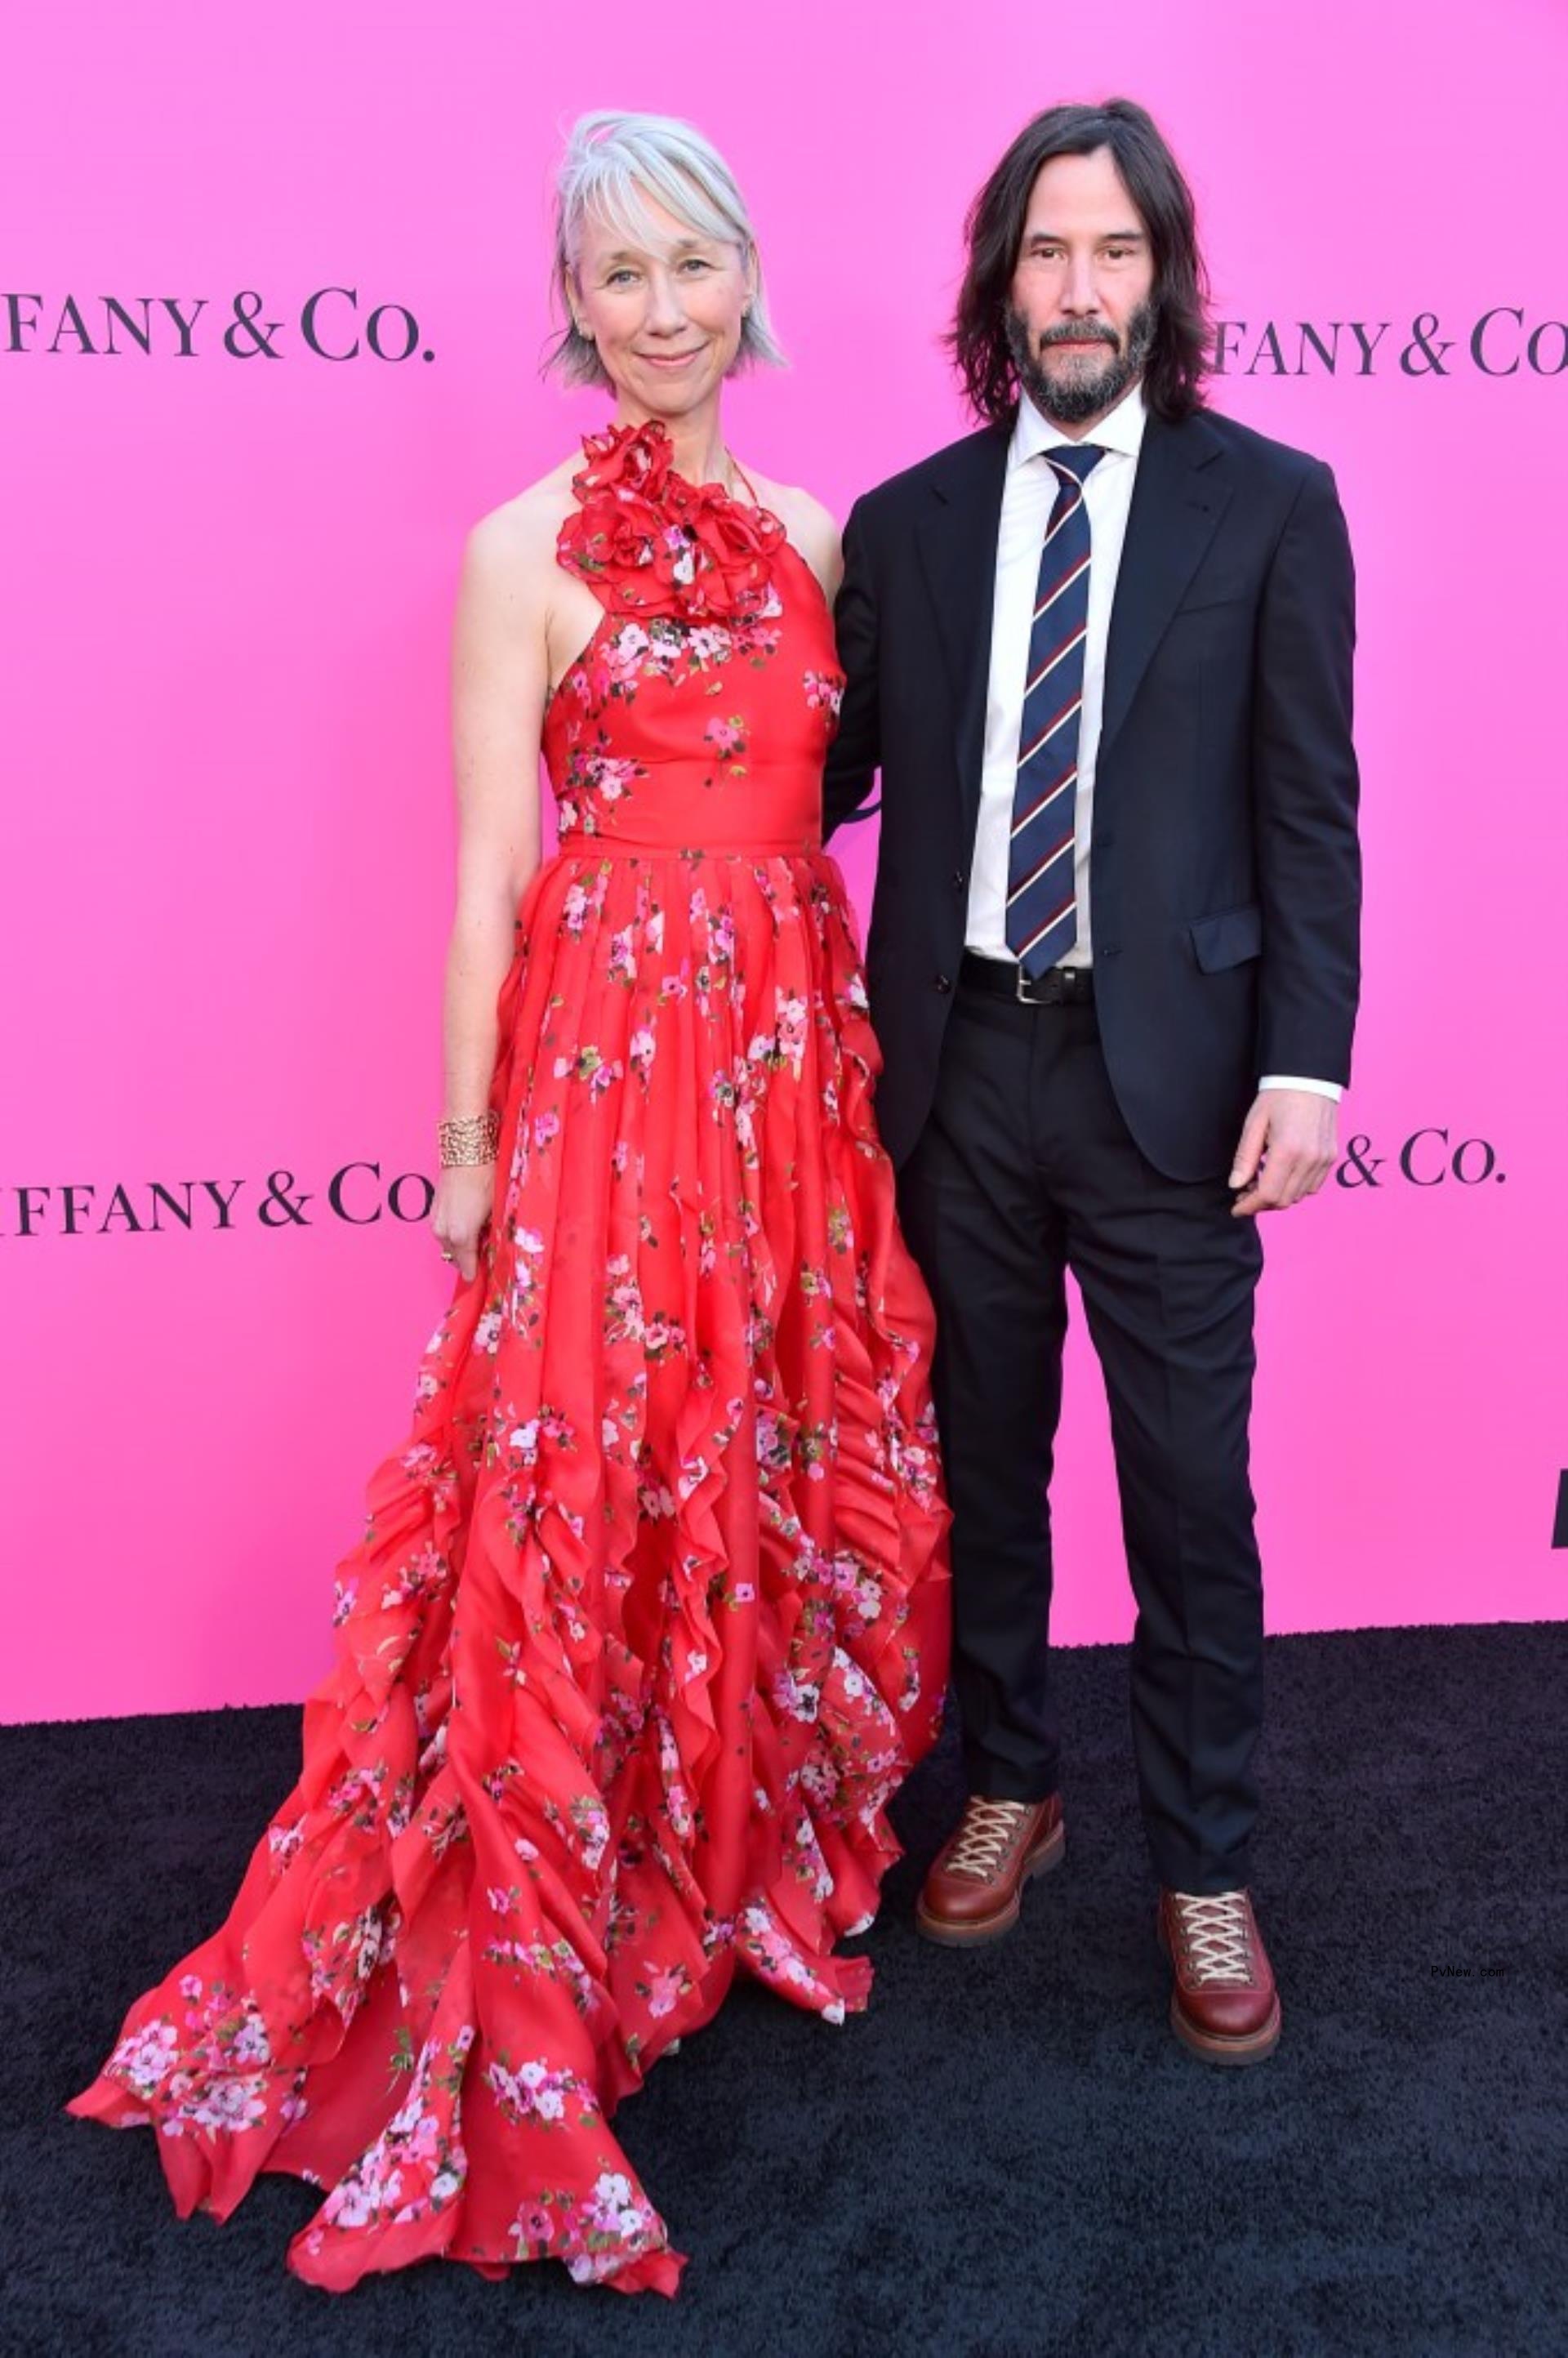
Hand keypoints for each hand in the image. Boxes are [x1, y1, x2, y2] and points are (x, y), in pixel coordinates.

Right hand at [432, 1162, 493, 1278]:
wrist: (466, 1154)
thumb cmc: (486, 1180)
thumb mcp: (497, 1211)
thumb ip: (493, 1236)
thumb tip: (497, 1249)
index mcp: (461, 1236)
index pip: (468, 1265)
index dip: (475, 1273)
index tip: (480, 1279)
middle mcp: (444, 1232)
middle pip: (456, 1257)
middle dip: (469, 1258)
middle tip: (486, 1252)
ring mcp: (435, 1222)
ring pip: (448, 1244)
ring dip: (461, 1245)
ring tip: (479, 1235)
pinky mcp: (433, 1212)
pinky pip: (443, 1232)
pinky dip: (453, 1233)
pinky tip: (467, 1223)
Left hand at [1229, 1090, 1337, 1216]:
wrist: (1310, 1078)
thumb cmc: (1279, 1096)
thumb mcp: (1254, 1124)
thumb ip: (1245, 1158)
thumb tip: (1236, 1185)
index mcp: (1287, 1150)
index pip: (1269, 1195)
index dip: (1250, 1206)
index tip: (1236, 1208)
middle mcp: (1310, 1159)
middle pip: (1284, 1200)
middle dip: (1262, 1203)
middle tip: (1245, 1193)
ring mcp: (1323, 1159)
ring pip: (1299, 1196)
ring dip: (1279, 1196)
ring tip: (1261, 1182)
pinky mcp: (1330, 1157)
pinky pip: (1313, 1186)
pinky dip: (1296, 1188)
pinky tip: (1282, 1176)